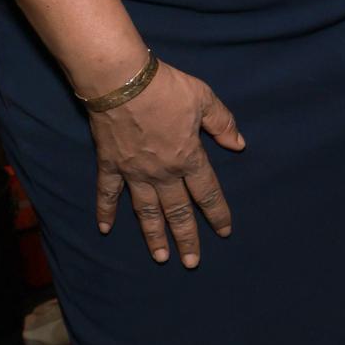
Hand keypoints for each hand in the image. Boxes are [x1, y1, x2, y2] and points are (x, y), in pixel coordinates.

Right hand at [89, 60, 244, 267]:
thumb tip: (239, 145)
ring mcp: (134, 172)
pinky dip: (106, 211)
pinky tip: (105, 229)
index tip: (224, 232)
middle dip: (187, 238)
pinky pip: (107, 193)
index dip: (217, 213)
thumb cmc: (166, 88)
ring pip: (146, 211)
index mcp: (188, 158)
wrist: (122, 81)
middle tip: (192, 263)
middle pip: (178, 211)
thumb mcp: (204, 99)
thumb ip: (223, 124)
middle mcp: (163, 172)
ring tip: (161, 258)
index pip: (207, 193)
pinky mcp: (110, 164)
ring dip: (154, 236)